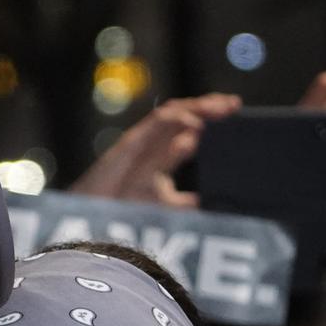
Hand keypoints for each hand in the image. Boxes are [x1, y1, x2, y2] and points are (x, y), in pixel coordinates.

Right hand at [70, 93, 241, 207]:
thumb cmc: (123, 214)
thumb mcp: (163, 208)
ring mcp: (140, 142)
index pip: (189, 126)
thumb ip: (183, 202)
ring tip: (219, 108)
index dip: (212, 116)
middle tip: (233, 104)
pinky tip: (194, 123)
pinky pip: (154, 124)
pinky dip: (176, 119)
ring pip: (171, 114)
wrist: (90, 220)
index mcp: (160, 153)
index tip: (236, 111)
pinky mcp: (130, 144)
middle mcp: (150, 143)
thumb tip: (205, 202)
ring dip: (196, 107)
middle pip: (183, 114)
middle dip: (209, 106)